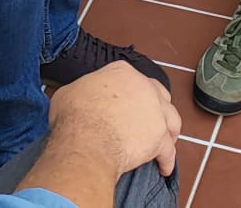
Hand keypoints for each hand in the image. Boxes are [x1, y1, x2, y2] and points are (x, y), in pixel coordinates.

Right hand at [47, 60, 181, 177]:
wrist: (86, 141)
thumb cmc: (75, 117)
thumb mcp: (69, 93)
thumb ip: (80, 92)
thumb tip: (77, 99)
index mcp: (121, 73)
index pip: (131, 79)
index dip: (130, 93)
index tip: (126, 104)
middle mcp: (143, 86)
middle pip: (158, 94)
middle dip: (156, 107)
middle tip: (149, 121)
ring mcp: (155, 111)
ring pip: (171, 118)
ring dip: (169, 130)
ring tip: (166, 140)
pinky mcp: (160, 137)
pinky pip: (168, 150)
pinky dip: (167, 160)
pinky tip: (164, 167)